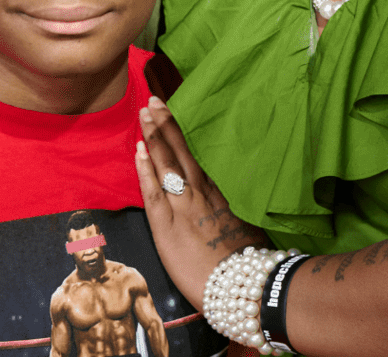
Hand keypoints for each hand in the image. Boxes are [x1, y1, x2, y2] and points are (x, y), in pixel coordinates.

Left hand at [134, 96, 267, 310]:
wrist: (243, 287)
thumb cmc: (250, 262)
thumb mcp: (248, 228)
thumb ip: (235, 211)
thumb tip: (232, 204)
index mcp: (219, 193)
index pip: (196, 156)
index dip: (181, 133)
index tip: (170, 112)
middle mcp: (201, 193)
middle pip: (180, 151)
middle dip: (165, 125)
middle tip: (153, 100)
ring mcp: (183, 207)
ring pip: (166, 164)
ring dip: (153, 137)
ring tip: (144, 113)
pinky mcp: (167, 226)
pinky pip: (153, 192)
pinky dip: (145, 169)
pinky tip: (138, 150)